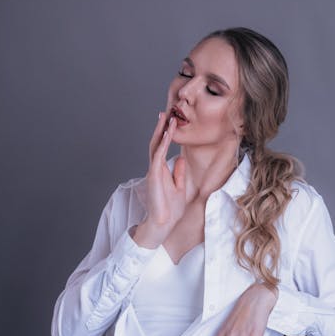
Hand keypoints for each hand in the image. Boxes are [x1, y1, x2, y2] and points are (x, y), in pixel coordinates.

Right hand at [134, 112, 185, 246]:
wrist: (162, 223)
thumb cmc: (170, 209)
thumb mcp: (179, 187)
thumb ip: (178, 173)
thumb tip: (180, 159)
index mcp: (161, 170)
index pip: (161, 148)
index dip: (165, 134)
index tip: (170, 121)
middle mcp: (155, 168)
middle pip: (156, 143)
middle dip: (161, 127)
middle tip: (165, 112)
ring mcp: (153, 171)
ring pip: (155, 146)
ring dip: (161, 131)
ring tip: (166, 117)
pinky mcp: (153, 176)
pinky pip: (157, 156)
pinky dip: (162, 144)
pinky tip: (166, 134)